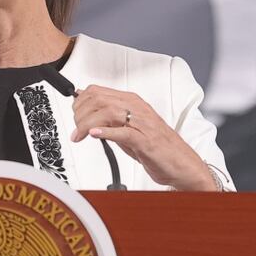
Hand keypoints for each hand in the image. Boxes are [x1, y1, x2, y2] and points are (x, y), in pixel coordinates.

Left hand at [69, 85, 215, 190]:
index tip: (73, 116)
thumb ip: (109, 120)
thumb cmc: (157, 146)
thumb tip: (86, 114)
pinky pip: (123, 132)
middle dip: (79, 114)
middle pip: (98, 99)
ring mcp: (142, 123)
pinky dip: (106, 132)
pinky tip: (94, 135)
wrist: (182, 163)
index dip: (79, 102)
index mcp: (132, 102)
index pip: (97, 91)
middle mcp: (137, 108)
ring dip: (87, 124)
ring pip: (107, 112)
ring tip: (80, 135)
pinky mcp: (146, 141)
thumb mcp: (128, 129)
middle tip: (75, 129)